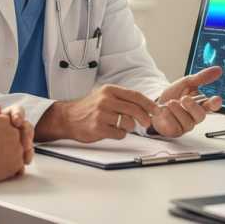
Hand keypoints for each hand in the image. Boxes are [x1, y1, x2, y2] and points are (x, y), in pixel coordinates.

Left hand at [0, 104, 34, 166]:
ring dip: (28, 151)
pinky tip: (19, 170)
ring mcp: (13, 144)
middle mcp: (11, 129)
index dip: (18, 115)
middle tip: (24, 143)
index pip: (16, 112)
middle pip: (25, 127)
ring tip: (25, 159)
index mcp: (2, 118)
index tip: (16, 122)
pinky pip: (21, 160)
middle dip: (27, 134)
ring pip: (26, 144)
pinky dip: (21, 164)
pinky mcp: (13, 158)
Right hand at [34, 85, 159, 142]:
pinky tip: (112, 131)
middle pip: (135, 110)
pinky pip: (120, 134)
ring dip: (129, 128)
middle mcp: (106, 100)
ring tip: (120, 126)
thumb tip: (145, 106)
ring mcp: (102, 114)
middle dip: (145, 118)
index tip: (157, 111)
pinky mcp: (99, 128)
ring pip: (129, 123)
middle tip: (146, 123)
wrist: (67, 118)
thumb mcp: (103, 96)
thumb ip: (121, 99)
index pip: (135, 96)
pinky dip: (120, 134)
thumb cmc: (88, 108)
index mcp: (109, 90)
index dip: (149, 104)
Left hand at [151, 67, 222, 137]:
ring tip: (170, 102)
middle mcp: (194, 116)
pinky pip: (176, 127)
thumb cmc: (173, 95)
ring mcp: (186, 125)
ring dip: (178, 111)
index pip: (212, 106)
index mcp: (200, 104)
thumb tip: (218, 70)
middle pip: (200, 115)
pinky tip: (165, 111)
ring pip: (187, 122)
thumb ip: (200, 78)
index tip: (216, 99)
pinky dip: (170, 118)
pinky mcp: (175, 131)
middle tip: (184, 98)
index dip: (215, 104)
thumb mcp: (185, 83)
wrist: (155, 103)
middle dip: (193, 107)